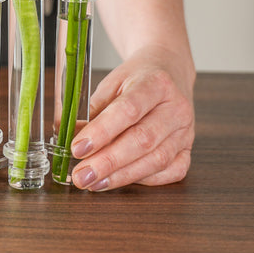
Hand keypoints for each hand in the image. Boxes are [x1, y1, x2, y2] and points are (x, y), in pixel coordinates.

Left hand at [68, 45, 194, 190]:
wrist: (169, 69)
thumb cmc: (136, 78)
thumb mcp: (112, 83)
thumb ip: (92, 109)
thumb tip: (65, 131)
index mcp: (155, 83)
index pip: (128, 110)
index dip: (101, 132)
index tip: (77, 148)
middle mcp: (175, 107)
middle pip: (142, 140)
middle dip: (108, 162)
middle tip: (81, 175)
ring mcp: (185, 130)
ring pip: (156, 160)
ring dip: (121, 176)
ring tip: (93, 183)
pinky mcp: (188, 148)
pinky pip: (170, 172)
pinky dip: (144, 179)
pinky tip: (120, 180)